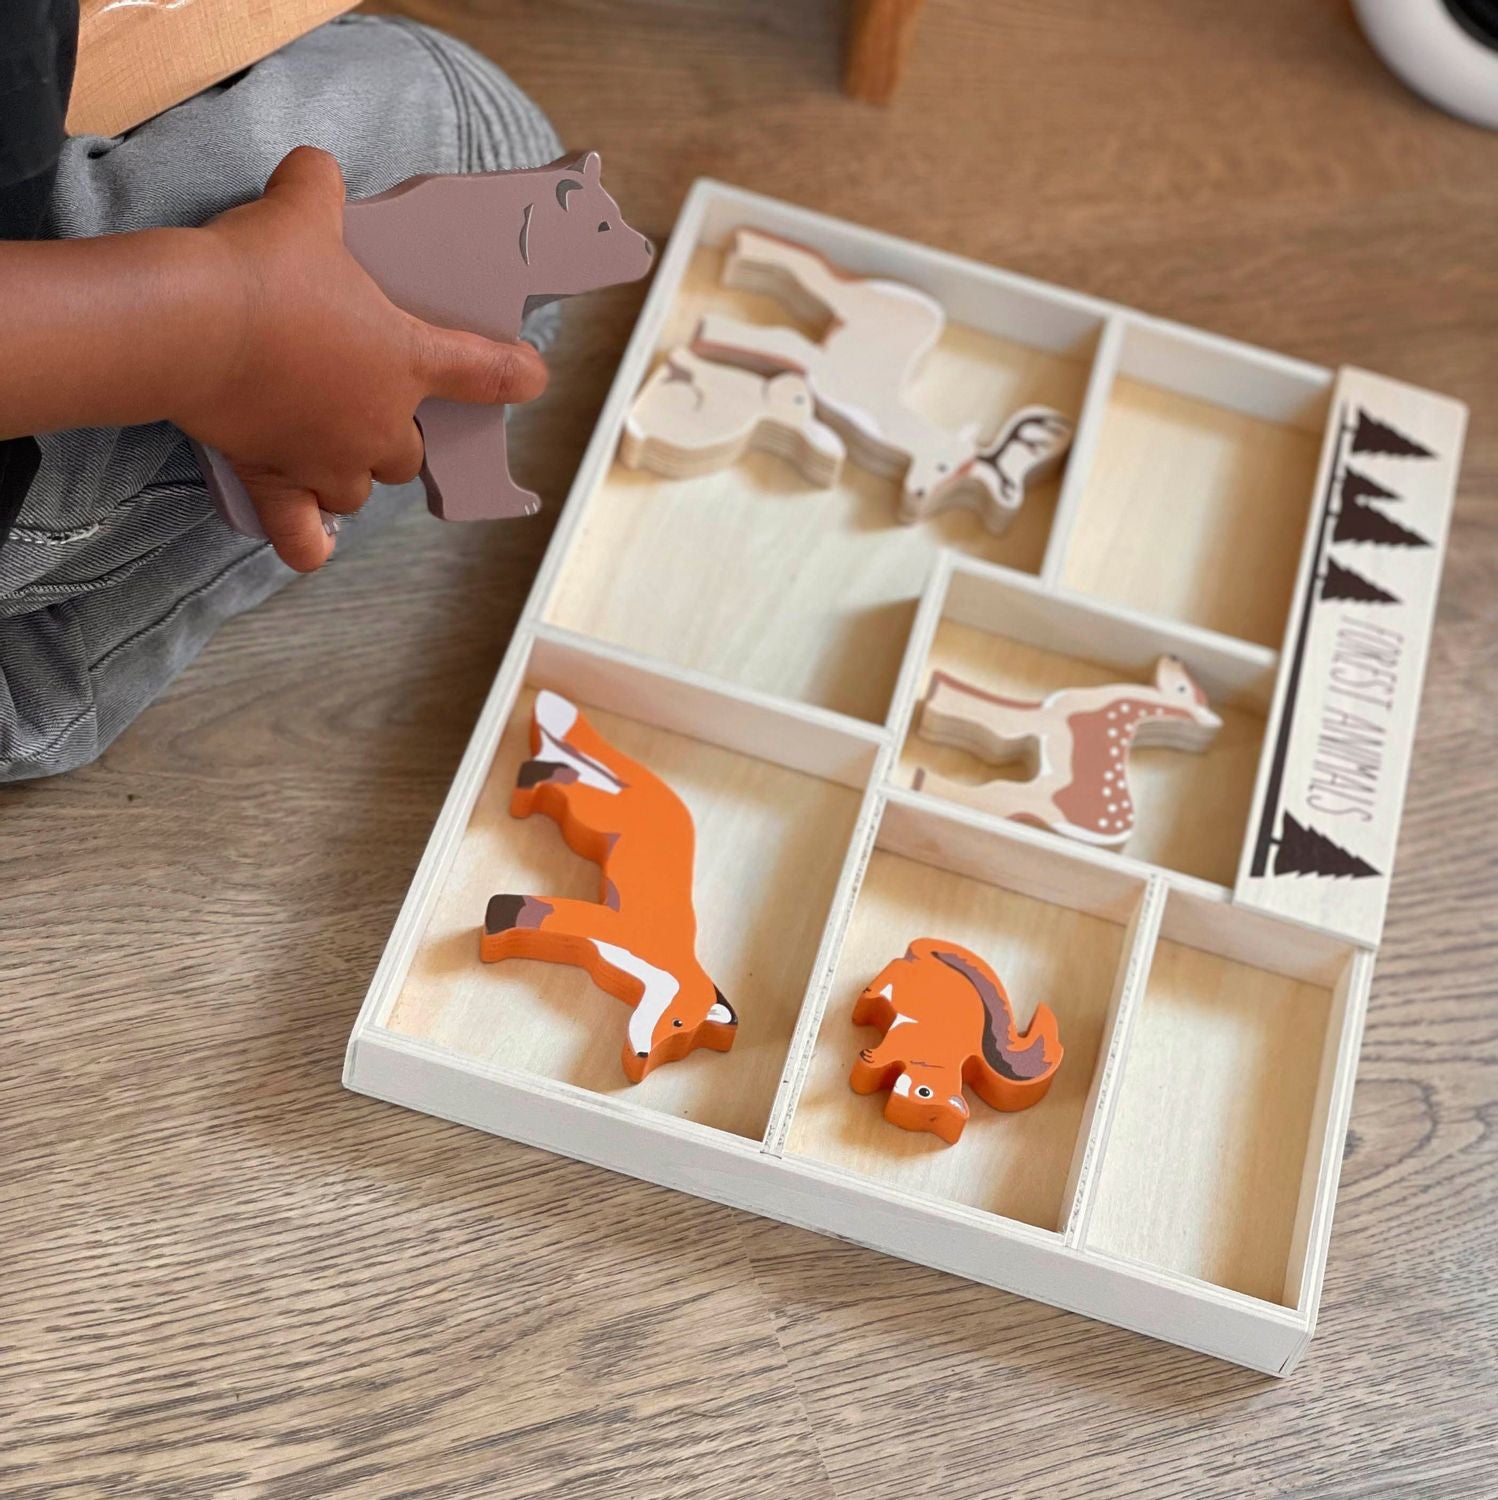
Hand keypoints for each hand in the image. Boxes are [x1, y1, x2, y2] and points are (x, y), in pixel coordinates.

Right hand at [180, 147, 547, 570]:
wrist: (196, 322)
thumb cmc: (262, 270)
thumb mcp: (302, 209)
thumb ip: (319, 188)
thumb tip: (314, 168)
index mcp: (408, 361)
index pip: (485, 373)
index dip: (514, 375)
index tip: (529, 377)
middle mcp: (379, 424)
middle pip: (408, 452)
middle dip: (394, 433)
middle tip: (362, 401)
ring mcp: (331, 459)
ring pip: (361, 489)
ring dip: (353, 474)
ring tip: (324, 449)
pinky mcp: (277, 481)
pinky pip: (303, 535)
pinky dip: (307, 539)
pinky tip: (309, 538)